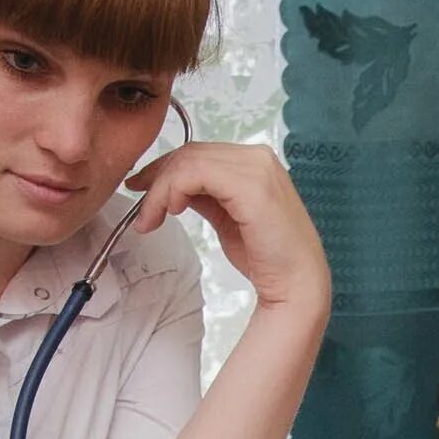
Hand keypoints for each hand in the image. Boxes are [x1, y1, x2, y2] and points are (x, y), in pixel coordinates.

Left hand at [126, 141, 327, 314]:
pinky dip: (172, 190)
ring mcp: (256, 168)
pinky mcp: (250, 185)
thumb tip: (174, 189)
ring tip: (150, 219)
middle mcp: (257, 157)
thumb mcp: (227, 219)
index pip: (199, 153)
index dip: (165, 169)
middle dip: (157, 178)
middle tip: (141, 211)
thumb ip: (205, 197)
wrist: (296, 286)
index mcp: (255, 163)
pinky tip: (170, 211)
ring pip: (189, 161)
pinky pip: (195, 174)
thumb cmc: (266, 259)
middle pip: (191, 153)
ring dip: (160, 189)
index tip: (141, 189)